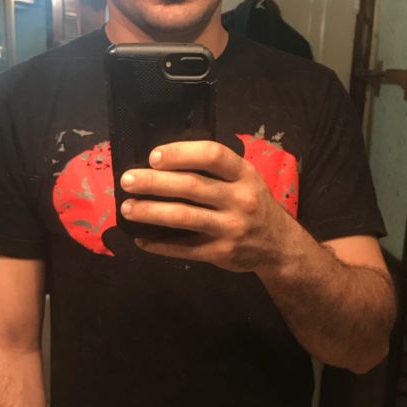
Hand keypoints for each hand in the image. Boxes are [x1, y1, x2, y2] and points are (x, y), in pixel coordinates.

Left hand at [119, 141, 293, 272]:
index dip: (180, 154)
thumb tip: (164, 163)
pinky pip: (184, 248)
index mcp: (244, 174)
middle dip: (154, 182)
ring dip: (150, 212)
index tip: (154, 157)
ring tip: (128, 208)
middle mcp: (239, 199)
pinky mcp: (221, 252)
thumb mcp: (246, 180)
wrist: (279, 246)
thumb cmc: (254, 205)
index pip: (212, 155)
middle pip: (191, 186)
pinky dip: (159, 244)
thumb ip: (217, 171)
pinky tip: (142, 239)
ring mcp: (231, 228)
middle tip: (127, 180)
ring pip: (184, 217)